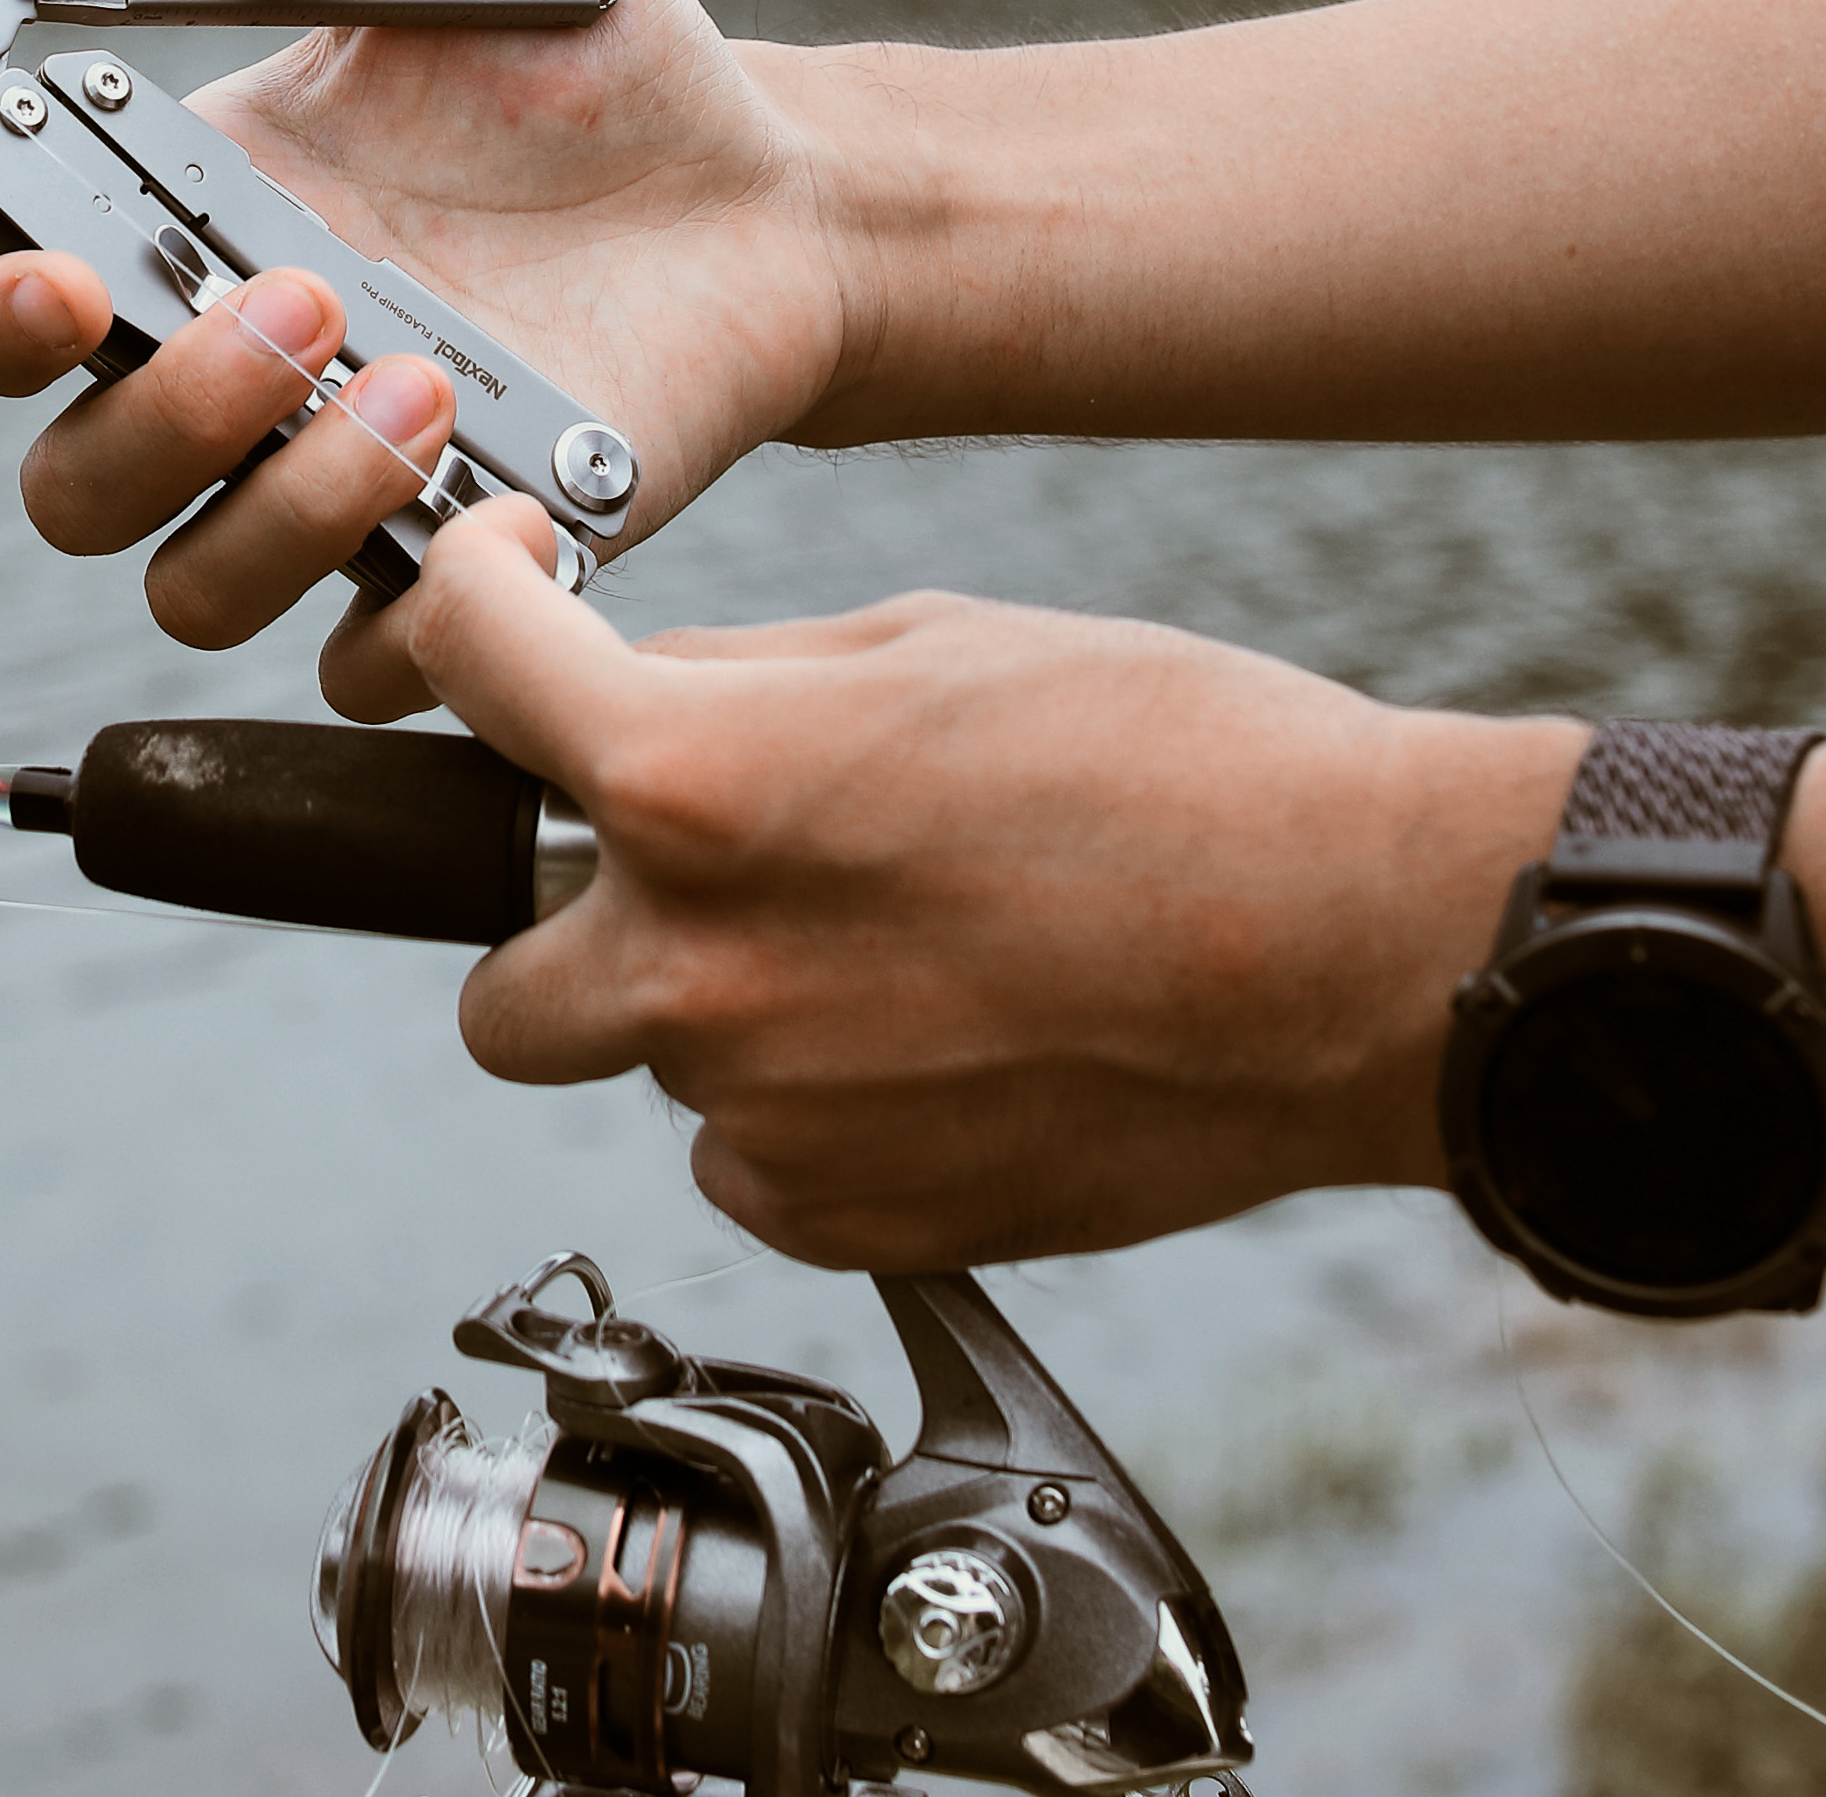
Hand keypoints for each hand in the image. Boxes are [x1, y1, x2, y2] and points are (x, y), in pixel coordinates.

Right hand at [0, 0, 862, 714]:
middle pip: (74, 488)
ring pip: (197, 588)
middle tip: (305, 302)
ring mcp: (329, 490)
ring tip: (428, 380)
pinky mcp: (448, 567)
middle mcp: (226, 380)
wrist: (763, 189)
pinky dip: (418, 617)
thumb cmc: (586, 60)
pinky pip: (369, 667)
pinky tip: (518, 506)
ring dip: (284, 508)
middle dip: (161, 415)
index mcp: (173, 226)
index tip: (57, 277)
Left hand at [406, 500, 1575, 1267]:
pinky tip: (940, 1047)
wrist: (1363, 948)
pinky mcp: (841, 1218)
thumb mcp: (929, 644)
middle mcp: (693, 959)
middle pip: (497, 968)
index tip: (499, 608)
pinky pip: (749, 1163)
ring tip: (888, 955)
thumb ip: (736, 682)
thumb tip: (629, 692)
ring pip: (647, 1068)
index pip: (461, 662)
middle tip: (708, 872)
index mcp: (691, 778)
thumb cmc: (1185, 768)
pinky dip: (808, 1116)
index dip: (469, 612)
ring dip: (715, 1014)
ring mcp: (760, 1110)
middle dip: (574, 915)